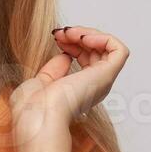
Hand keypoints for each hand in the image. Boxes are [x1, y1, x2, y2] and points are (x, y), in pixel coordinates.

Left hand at [10, 26, 129, 149]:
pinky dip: (103, 38)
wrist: (37, 118)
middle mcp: (93, 86)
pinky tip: (84, 38)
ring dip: (88, 33)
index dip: (73, 42)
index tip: (56, 37)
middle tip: (60, 32)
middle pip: (97, 51)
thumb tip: (65, 56)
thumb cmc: (32, 110)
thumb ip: (54, 70)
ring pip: (108, 48)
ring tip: (70, 33)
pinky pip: (118, 50)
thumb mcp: (40, 83)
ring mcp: (101, 81)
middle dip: (79, 34)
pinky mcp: (107, 75)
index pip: (86, 59)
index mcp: (79, 91)